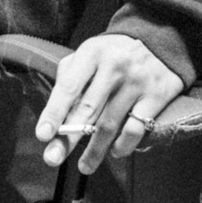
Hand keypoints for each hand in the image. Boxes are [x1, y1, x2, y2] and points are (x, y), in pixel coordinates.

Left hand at [35, 33, 183, 175]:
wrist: (159, 37)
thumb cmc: (115, 51)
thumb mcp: (91, 52)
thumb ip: (71, 76)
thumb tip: (55, 113)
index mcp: (93, 52)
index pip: (69, 87)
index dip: (54, 112)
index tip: (43, 135)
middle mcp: (114, 65)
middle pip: (88, 109)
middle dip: (68, 138)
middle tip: (53, 158)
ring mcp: (136, 81)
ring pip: (110, 125)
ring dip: (95, 150)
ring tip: (84, 165)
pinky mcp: (156, 95)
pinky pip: (134, 129)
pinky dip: (122, 145)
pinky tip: (115, 151)